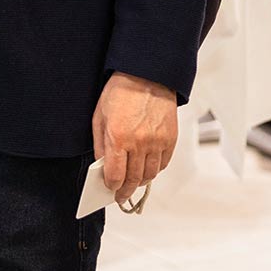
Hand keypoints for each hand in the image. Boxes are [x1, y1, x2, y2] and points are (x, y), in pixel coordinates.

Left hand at [92, 72, 177, 203]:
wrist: (146, 75)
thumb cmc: (120, 92)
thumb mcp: (100, 116)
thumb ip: (100, 145)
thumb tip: (102, 166)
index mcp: (119, 137)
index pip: (115, 176)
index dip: (111, 187)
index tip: (110, 190)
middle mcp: (140, 143)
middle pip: (133, 179)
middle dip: (125, 191)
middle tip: (121, 195)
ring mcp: (157, 142)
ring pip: (150, 175)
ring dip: (140, 182)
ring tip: (133, 182)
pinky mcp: (170, 139)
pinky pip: (163, 164)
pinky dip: (154, 170)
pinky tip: (147, 168)